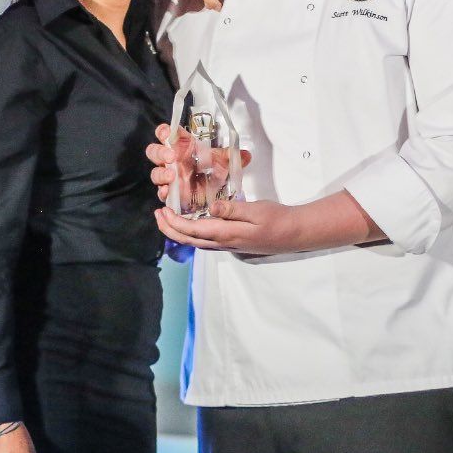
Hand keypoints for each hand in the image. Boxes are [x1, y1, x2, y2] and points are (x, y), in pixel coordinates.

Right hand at [146, 123, 250, 202]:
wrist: (215, 190)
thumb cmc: (214, 169)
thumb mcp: (224, 161)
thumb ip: (232, 156)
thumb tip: (246, 155)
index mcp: (181, 146)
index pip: (166, 134)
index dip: (163, 132)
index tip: (166, 133)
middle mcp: (171, 161)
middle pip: (155, 152)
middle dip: (160, 153)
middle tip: (171, 157)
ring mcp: (169, 177)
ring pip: (155, 173)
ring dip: (161, 174)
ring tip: (172, 176)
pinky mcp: (171, 193)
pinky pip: (162, 192)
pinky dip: (163, 193)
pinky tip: (168, 193)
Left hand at [154, 190, 383, 253]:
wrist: (295, 234)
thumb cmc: (278, 219)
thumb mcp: (256, 210)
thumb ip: (232, 209)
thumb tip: (211, 207)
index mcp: (227, 234)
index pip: (193, 231)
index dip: (174, 223)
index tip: (162, 211)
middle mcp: (224, 243)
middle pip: (189, 240)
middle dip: (170, 229)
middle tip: (157, 215)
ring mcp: (228, 245)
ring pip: (196, 242)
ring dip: (179, 232)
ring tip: (168, 218)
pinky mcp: (233, 243)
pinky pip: (206, 241)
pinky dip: (192, 233)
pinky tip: (191, 224)